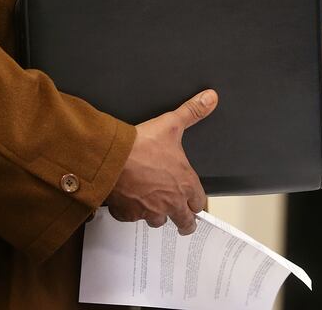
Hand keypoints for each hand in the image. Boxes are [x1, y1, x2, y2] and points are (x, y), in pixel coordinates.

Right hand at [106, 90, 217, 234]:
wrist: (111, 158)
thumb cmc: (141, 145)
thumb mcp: (172, 124)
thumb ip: (193, 112)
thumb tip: (210, 98)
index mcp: (185, 184)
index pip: (199, 204)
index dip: (197, 202)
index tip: (194, 202)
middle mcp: (170, 202)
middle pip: (184, 222)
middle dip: (184, 221)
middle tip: (184, 221)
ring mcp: (149, 210)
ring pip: (159, 222)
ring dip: (158, 216)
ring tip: (155, 208)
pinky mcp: (128, 213)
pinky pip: (132, 219)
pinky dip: (131, 212)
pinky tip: (129, 203)